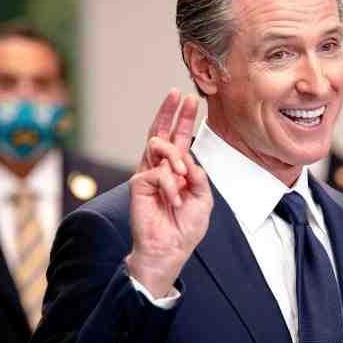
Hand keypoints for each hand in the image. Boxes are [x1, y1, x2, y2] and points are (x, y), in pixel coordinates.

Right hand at [126, 90, 212, 298]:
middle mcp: (160, 168)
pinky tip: (173, 200)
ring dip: (175, 156)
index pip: (177, 139)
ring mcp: (147, 174)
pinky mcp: (139, 183)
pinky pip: (158, 173)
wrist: (170, 249)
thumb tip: (188, 161)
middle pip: (161, 132)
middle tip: (178, 93)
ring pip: (158, 145)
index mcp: (176, 170)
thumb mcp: (203, 199)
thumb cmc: (185, 227)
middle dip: (170, 111)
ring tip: (183, 174)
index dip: (182, 118)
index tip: (188, 98)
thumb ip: (199, 177)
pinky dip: (171, 185)